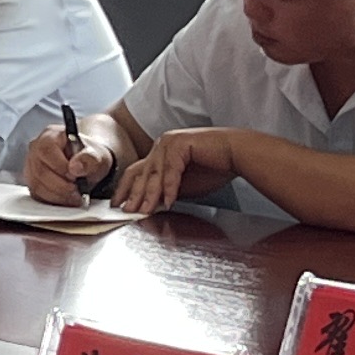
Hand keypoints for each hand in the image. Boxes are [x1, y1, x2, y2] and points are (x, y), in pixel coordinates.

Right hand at [26, 126, 114, 206]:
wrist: (86, 164)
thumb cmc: (89, 157)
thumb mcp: (97, 155)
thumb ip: (89, 159)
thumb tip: (75, 167)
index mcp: (50, 135)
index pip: (47, 149)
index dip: (60, 166)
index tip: (76, 177)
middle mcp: (36, 149)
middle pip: (40, 171)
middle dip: (61, 185)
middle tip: (78, 191)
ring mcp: (31, 166)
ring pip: (37, 185)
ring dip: (58, 195)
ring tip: (75, 196)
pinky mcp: (32, 182)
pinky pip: (37, 195)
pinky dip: (54, 200)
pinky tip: (67, 199)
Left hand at [115, 127, 229, 215]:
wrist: (237, 154)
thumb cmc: (214, 168)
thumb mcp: (183, 185)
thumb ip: (165, 192)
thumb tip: (150, 206)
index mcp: (159, 153)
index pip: (135, 172)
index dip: (125, 190)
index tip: (118, 206)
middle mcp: (161, 145)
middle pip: (140, 173)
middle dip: (133, 195)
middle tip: (126, 211)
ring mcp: (169, 142)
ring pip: (154, 173)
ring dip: (149, 194)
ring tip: (145, 211)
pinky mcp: (181, 143)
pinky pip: (171, 170)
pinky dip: (170, 187)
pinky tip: (170, 201)